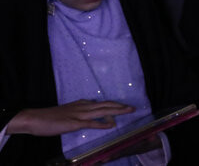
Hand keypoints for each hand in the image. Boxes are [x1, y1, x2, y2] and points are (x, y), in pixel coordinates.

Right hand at [7, 100, 134, 136]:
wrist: (35, 118)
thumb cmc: (49, 117)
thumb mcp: (68, 112)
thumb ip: (79, 112)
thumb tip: (90, 114)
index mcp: (81, 104)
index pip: (102, 103)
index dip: (114, 105)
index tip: (124, 106)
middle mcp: (83, 107)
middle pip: (106, 105)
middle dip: (121, 106)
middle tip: (133, 108)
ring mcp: (79, 115)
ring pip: (103, 111)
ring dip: (117, 111)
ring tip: (128, 111)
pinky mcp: (74, 123)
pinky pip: (91, 123)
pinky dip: (103, 124)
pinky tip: (111, 125)